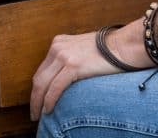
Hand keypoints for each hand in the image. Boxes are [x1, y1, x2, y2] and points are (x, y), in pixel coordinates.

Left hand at [30, 20, 154, 120]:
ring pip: (43, 84)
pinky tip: (48, 110)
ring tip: (38, 115)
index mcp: (59, 43)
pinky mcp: (72, 65)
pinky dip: (49, 101)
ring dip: (38, 102)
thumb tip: (62, 79)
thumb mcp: (81, 50)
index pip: (42, 70)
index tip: (37, 101)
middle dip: (34, 97)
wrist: (124, 45)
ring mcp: (64, 55)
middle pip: (39, 78)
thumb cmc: (108, 50)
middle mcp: (58, 47)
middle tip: (34, 113)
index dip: (38, 88)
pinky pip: (55, 88)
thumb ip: (70, 59)